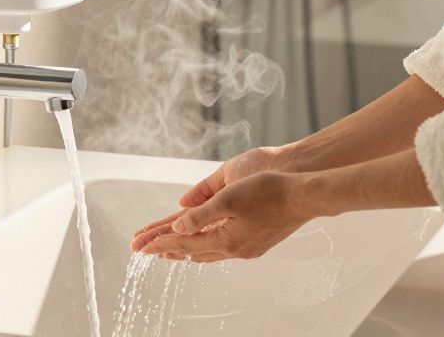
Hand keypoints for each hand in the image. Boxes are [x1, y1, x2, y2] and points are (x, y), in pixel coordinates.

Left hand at [130, 146, 283, 252]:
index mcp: (225, 240)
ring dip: (187, 249)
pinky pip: (222, 247)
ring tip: (170, 249)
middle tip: (145, 248)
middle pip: (192, 251)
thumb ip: (200, 214)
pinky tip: (206, 241)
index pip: (183, 243)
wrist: (304, 195)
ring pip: (208, 251)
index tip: (139, 246)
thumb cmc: (268, 191)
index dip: (159, 242)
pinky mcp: (257, 241)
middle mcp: (235, 249)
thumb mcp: (228, 198)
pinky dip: (206, 245)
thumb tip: (178, 227)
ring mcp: (247, 247)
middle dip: (168, 248)